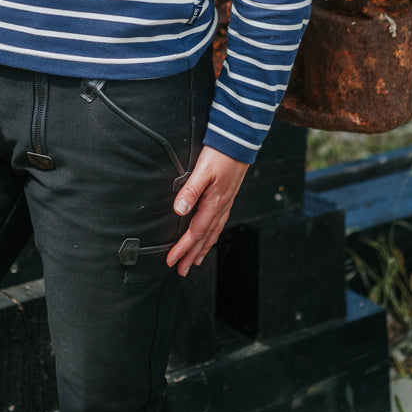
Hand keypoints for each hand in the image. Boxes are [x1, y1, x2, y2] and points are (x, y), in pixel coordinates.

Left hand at [166, 146, 249, 275]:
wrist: (239, 142)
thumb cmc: (222, 154)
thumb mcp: (203, 170)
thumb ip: (191, 190)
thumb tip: (179, 210)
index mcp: (215, 204)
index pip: (196, 233)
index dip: (183, 248)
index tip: (171, 260)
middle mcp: (222, 207)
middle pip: (205, 238)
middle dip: (192, 256)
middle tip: (181, 270)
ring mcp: (226, 203)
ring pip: (213, 232)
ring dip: (202, 248)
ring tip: (194, 260)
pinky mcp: (227, 197)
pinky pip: (218, 223)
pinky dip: (212, 235)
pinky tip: (209, 235)